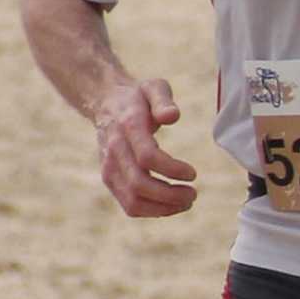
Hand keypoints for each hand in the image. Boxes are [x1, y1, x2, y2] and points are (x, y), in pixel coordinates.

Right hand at [94, 76, 201, 216]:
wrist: (106, 104)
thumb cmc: (137, 98)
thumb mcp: (153, 87)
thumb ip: (164, 100)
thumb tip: (172, 116)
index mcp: (127, 127)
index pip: (147, 156)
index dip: (172, 169)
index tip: (193, 174)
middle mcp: (114, 150)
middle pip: (140, 184)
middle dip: (170, 195)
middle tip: (193, 193)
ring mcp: (109, 168)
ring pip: (132, 200)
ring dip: (163, 208)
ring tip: (186, 202)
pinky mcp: (110, 180)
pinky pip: (129, 205)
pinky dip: (152, 211)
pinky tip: (171, 205)